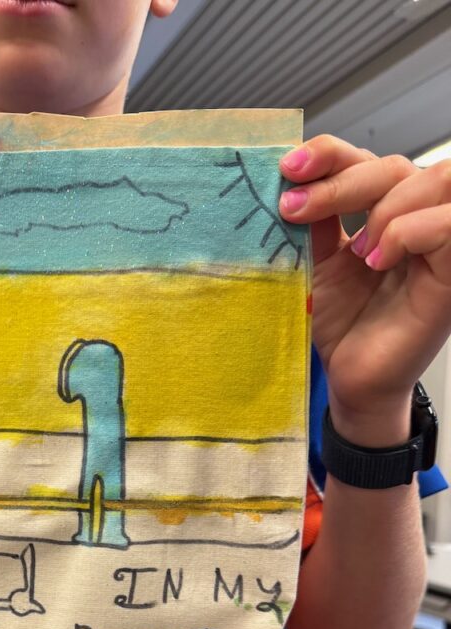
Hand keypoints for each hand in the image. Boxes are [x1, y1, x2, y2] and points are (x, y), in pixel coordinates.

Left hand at [278, 135, 450, 444]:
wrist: (350, 380)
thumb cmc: (341, 326)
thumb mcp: (317, 263)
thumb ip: (316, 220)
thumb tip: (294, 177)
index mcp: (385, 212)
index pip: (369, 158)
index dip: (331, 153)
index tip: (289, 168)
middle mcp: (417, 220)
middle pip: (398, 164)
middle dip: (343, 180)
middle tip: (295, 209)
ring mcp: (440, 244)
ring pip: (436, 180)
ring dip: (384, 206)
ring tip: (355, 251)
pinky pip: (449, 225)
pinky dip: (409, 231)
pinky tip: (377, 261)